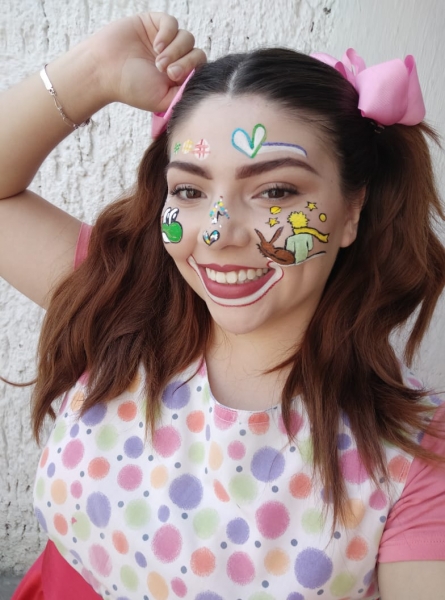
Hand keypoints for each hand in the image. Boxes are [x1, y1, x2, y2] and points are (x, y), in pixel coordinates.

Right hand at [88, 12, 205, 112]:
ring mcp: (165, 40)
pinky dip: (168, 34)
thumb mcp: (163, 100)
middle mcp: (174, 58)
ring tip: (158, 61)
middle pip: (197, 53)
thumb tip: (200, 84)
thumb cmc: (131, 88)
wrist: (104, 71)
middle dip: (185, 62)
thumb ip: (184, 94)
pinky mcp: (154, 24)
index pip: (200, 69)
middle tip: (168, 71)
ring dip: (175, 50)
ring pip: (187, 38)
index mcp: (178, 76)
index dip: (193, 71)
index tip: (174, 78)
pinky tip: (156, 45)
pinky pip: (172, 23)